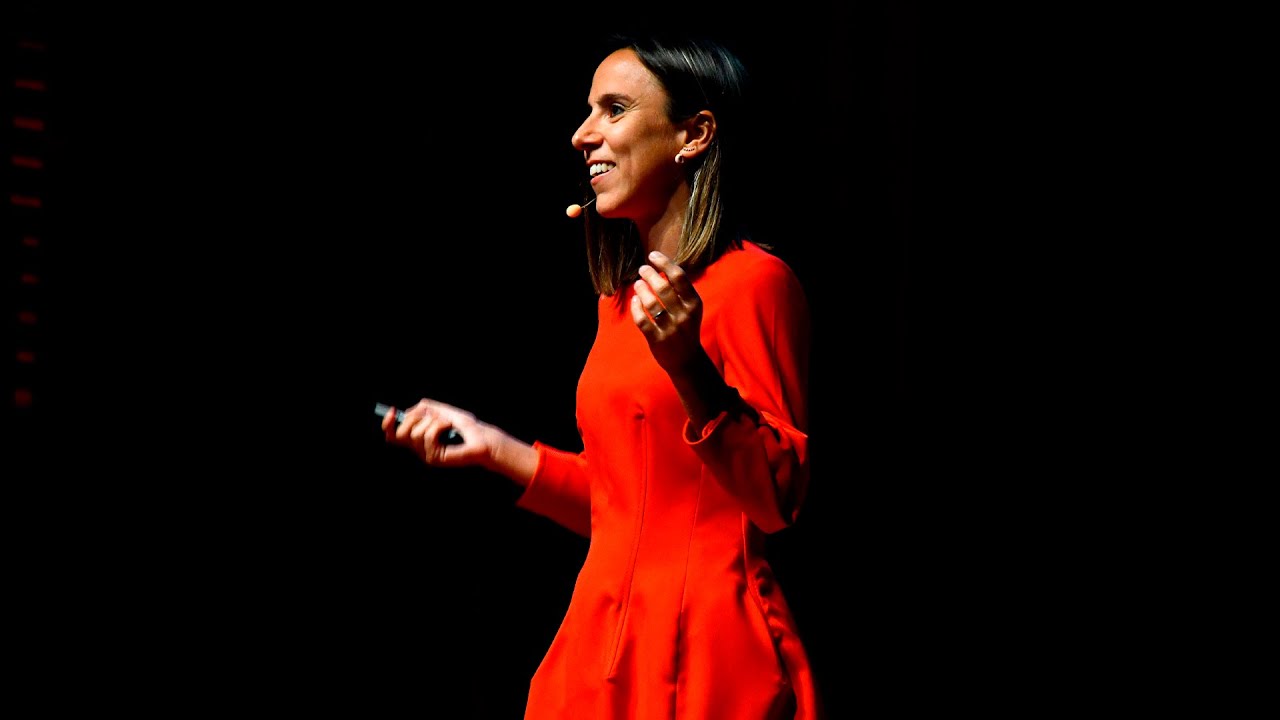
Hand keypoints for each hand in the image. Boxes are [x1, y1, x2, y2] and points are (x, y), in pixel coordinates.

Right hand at [381, 397, 487, 466]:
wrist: (483, 437)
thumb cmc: (466, 426)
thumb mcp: (441, 410)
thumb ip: (423, 408)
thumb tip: (406, 412)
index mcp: (419, 438)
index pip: (393, 436)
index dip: (387, 424)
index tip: (392, 410)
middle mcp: (419, 449)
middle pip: (399, 434)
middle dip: (413, 418)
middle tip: (431, 415)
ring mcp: (426, 454)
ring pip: (414, 434)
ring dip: (431, 420)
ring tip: (446, 422)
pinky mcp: (435, 458)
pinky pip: (428, 436)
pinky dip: (439, 425)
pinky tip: (449, 426)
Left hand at [630, 250, 703, 373]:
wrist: (687, 360)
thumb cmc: (686, 328)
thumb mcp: (690, 309)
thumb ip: (680, 291)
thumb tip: (661, 267)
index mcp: (694, 304)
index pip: (679, 277)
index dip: (664, 263)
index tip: (653, 255)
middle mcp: (684, 315)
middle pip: (663, 288)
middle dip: (650, 274)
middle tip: (642, 269)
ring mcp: (670, 328)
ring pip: (651, 303)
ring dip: (641, 290)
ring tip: (637, 283)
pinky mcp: (657, 340)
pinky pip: (642, 320)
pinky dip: (636, 308)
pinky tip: (635, 300)